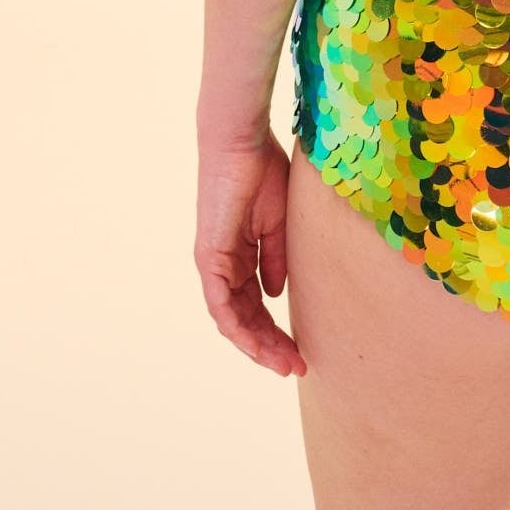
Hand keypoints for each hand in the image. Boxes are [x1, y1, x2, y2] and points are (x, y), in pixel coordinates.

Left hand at [193, 130, 307, 378]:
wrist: (242, 143)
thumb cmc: (262, 171)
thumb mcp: (278, 223)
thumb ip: (276, 259)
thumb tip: (276, 293)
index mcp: (238, 255)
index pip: (254, 304)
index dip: (276, 329)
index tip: (300, 350)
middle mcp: (222, 265)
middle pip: (244, 318)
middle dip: (270, 345)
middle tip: (296, 366)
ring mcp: (213, 263)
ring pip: (231, 319)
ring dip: (256, 344)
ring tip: (284, 363)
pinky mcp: (209, 257)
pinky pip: (220, 303)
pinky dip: (238, 326)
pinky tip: (258, 342)